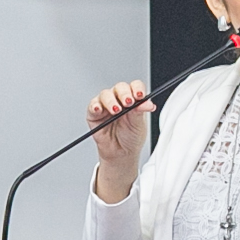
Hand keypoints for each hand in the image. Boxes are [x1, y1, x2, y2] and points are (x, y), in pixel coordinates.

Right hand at [86, 80, 149, 201]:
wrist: (120, 153)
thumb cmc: (130, 137)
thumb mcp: (138, 124)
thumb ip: (140, 112)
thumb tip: (147, 103)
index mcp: (133, 99)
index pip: (135, 86)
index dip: (137, 88)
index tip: (140, 95)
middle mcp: (119, 99)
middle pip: (120, 88)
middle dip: (124, 94)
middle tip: (128, 102)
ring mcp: (106, 105)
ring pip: (106, 94)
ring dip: (111, 101)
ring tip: (115, 110)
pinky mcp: (94, 113)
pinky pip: (92, 105)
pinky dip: (95, 106)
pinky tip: (99, 109)